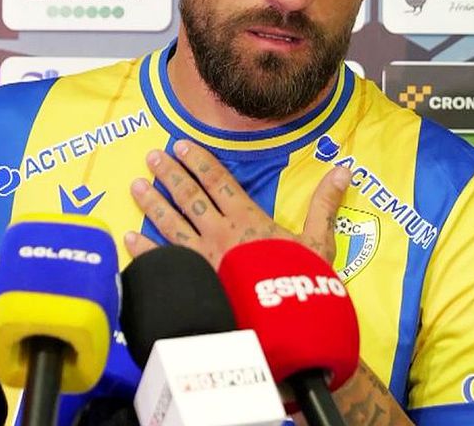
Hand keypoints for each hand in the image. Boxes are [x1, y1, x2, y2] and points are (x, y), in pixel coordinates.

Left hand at [124, 139, 350, 267]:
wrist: (285, 328)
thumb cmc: (302, 284)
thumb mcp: (319, 242)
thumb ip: (324, 205)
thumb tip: (343, 170)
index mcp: (248, 219)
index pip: (218, 182)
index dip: (199, 161)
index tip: (182, 145)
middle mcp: (220, 233)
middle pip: (190, 196)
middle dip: (170, 174)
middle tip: (151, 156)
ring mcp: (203, 258)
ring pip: (171, 223)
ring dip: (153, 203)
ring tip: (136, 185)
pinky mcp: (193, 282)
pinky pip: (163, 262)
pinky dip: (144, 250)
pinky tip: (130, 238)